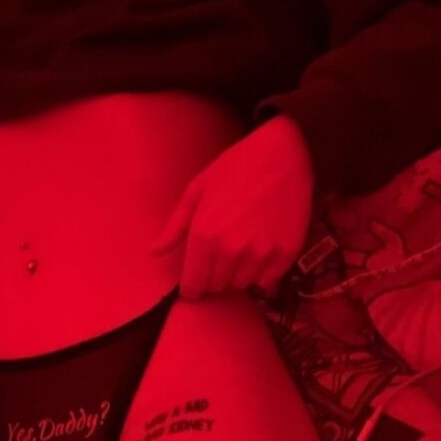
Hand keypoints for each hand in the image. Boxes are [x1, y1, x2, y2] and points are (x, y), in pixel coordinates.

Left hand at [150, 114, 315, 300]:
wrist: (283, 153)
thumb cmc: (235, 167)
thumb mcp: (197, 191)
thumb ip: (175, 227)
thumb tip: (154, 253)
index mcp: (204, 236)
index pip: (193, 287)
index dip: (192, 286)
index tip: (196, 279)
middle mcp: (230, 251)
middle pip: (216, 286)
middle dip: (215, 274)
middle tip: (223, 250)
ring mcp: (260, 255)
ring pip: (241, 284)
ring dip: (239, 273)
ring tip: (244, 246)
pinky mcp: (285, 255)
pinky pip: (267, 282)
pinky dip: (263, 273)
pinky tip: (263, 249)